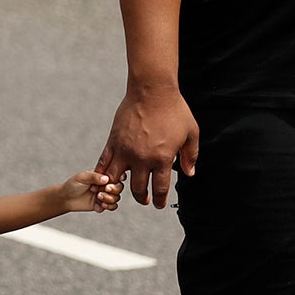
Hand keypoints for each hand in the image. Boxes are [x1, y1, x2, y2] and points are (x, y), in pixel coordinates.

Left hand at [60, 170, 120, 213]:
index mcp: (103, 175)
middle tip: (104, 190)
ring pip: (117, 197)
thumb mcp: (82, 177)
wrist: (66, 198)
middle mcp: (106, 185)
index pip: (117, 174)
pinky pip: (113, 206)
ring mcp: (105, 195)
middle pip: (120, 187)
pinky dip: (108, 206)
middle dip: (114, 189)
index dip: (118, 178)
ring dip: (109, 198)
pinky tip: (100, 205)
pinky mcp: (103, 204)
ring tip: (98, 197)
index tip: (109, 181)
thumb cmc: (73, 184)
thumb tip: (106, 179)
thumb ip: (94, 176)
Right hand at [98, 84, 198, 208]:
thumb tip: (189, 173)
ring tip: (124, 190)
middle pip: (139, 189)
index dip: (160, 199)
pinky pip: (104, 163)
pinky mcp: (113, 142)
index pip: (160, 188)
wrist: (152, 90)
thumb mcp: (191, 133)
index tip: (159, 204)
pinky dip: (103, 173)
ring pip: (117, 180)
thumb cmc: (174, 110)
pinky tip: (106, 178)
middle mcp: (142, 159)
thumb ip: (190, 156)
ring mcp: (125, 151)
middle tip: (146, 199)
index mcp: (162, 159)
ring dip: (121, 189)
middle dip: (144, 198)